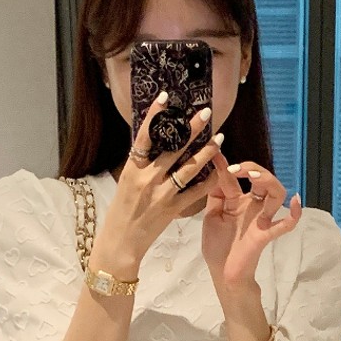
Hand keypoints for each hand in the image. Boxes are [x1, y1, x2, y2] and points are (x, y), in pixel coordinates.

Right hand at [92, 94, 224, 273]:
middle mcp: (147, 179)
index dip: (155, 115)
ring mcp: (161, 195)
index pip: (145, 136)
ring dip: (206, 152)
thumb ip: (140, 165)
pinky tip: (219, 171)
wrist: (120, 244)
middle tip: (206, 113)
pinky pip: (196, 192)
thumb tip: (153, 142)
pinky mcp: (173, 210)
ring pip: (189, 168)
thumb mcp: (125, 183)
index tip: (166, 97)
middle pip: (173, 148)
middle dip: (191, 130)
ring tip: (219, 139)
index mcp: (133, 170)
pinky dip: (209, 181)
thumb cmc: (120, 212)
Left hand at [200, 152, 302, 292]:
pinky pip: (286, 224)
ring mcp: (261, 219)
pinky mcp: (265, 234)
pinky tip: (296, 202)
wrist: (222, 274)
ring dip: (268, 180)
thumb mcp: (211, 217)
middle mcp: (252, 206)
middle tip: (237, 168)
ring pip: (276, 194)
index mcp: (237, 201)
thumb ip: (215, 196)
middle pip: (262, 179)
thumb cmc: (217, 247)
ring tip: (254, 176)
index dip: (225, 164)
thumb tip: (216, 173)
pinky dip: (294, 214)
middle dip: (251, 168)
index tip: (216, 150)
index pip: (235, 178)